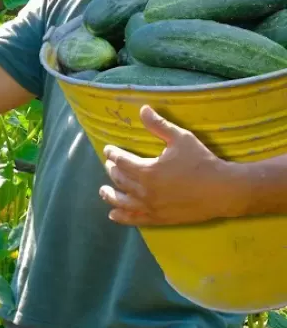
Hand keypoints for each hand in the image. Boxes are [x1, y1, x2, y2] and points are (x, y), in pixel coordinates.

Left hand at [98, 105, 240, 225]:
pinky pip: (136, 219)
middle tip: (110, 165)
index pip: (121, 161)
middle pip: (120, 180)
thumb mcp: (181, 139)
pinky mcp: (159, 218)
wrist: (223, 190)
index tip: (108, 149)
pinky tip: (114, 215)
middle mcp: (144, 190)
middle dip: (112, 171)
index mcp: (146, 170)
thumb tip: (143, 109)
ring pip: (123, 201)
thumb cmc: (201, 162)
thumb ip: (159, 125)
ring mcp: (151, 206)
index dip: (113, 154)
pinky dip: (122, 217)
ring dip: (110, 195)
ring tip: (103, 191)